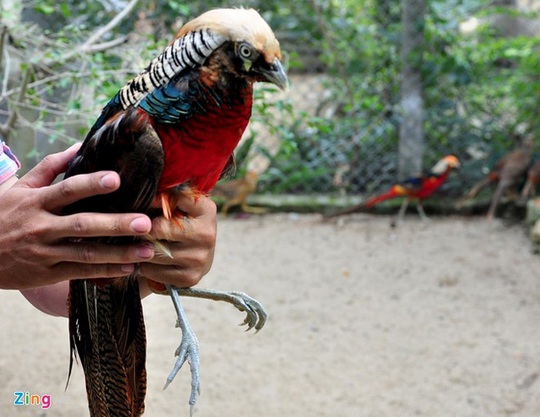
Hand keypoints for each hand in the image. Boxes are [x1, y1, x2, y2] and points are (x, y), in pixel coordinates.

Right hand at [0, 144, 154, 289]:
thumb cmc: (4, 214)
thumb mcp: (21, 188)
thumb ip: (51, 167)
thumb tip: (79, 145)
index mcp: (36, 202)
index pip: (67, 190)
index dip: (91, 184)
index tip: (116, 179)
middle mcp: (42, 227)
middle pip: (82, 225)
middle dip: (115, 224)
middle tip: (144, 223)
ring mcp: (45, 252)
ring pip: (87, 254)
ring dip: (119, 253)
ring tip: (147, 251)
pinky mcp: (48, 273)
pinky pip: (81, 272)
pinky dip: (105, 271)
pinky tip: (129, 268)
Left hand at [138, 194, 216, 296]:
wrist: (195, 258)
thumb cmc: (180, 226)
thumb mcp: (180, 206)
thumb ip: (166, 197)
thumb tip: (141, 195)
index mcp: (206, 210)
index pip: (176, 198)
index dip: (154, 200)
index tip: (146, 203)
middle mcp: (207, 234)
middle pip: (159, 228)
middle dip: (144, 229)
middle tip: (136, 229)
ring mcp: (200, 258)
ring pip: (153, 251)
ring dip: (140, 249)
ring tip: (140, 244)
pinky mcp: (190, 277)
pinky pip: (153, 271)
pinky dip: (145, 266)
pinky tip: (149, 260)